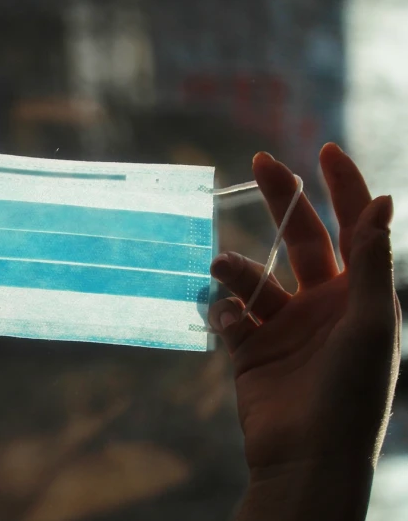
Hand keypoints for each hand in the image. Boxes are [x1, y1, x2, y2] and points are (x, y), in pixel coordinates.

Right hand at [209, 144, 399, 519]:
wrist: (307, 456)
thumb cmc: (353, 391)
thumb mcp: (373, 323)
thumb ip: (373, 262)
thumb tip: (384, 201)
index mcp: (360, 295)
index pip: (355, 229)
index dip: (344, 189)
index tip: (324, 150)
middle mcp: (323, 304)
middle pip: (302, 239)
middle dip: (284, 201)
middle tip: (261, 164)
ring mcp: (284, 325)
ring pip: (256, 277)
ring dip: (240, 267)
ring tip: (222, 267)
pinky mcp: (249, 348)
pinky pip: (230, 313)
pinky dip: (225, 311)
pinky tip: (229, 324)